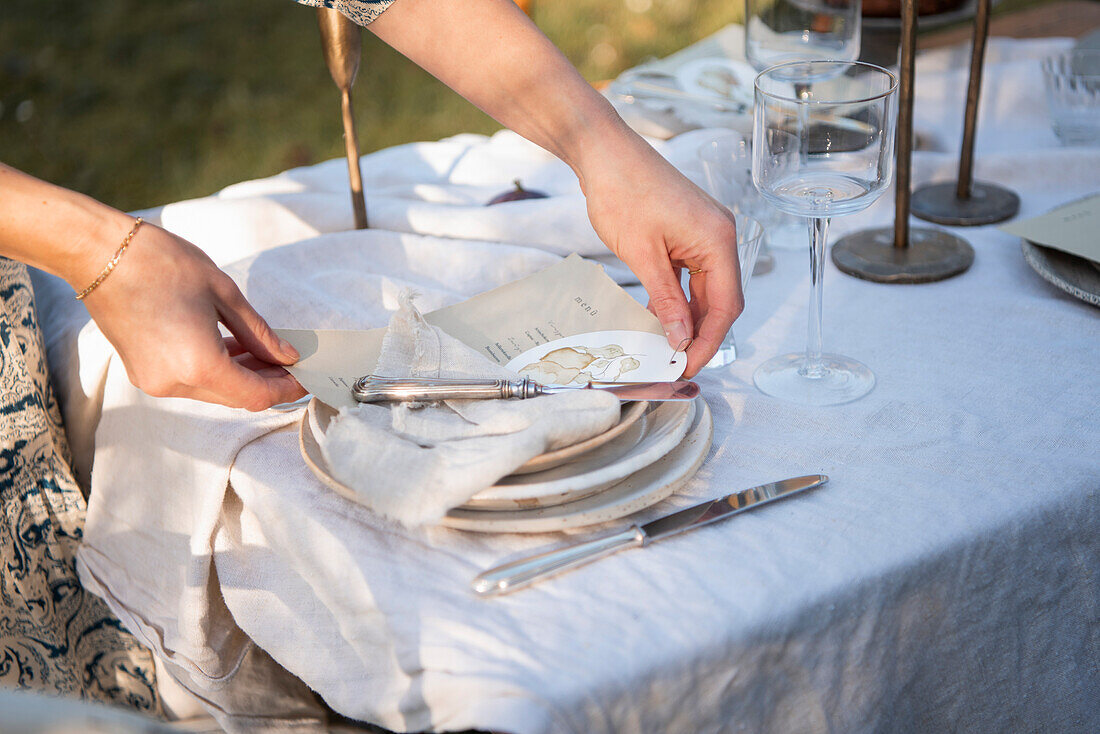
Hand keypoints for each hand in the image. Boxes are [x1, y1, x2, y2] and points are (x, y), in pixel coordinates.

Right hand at [79, 219, 305, 410]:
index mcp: (199, 366)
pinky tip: (233, 349)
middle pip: (236, 397)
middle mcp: (175, 384)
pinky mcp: (143, 373)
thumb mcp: (224, 294)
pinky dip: (216, 370)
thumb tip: (286, 356)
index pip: (256, 395)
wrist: (99, 254)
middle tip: (290, 362)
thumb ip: (259, 333)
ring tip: (265, 351)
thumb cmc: (162, 264)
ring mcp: (155, 382)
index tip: (306, 378)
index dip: (285, 390)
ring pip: (213, 392)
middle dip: (267, 382)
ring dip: (242, 376)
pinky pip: (191, 382)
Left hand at [579, 135, 743, 376]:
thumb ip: (666, 300)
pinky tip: (657, 317)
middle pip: (720, 300)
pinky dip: (677, 298)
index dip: (708, 341)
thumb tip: (682, 338)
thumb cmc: (622, 192)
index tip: (686, 366)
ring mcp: (704, 233)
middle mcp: (719, 236)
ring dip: (687, 318)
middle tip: (674, 363)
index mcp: (718, 240)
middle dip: (699, 334)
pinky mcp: (687, 232)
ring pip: (704, 290)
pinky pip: (690, 275)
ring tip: (665, 347)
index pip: (726, 306)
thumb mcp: (642, 255)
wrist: (604, 152)